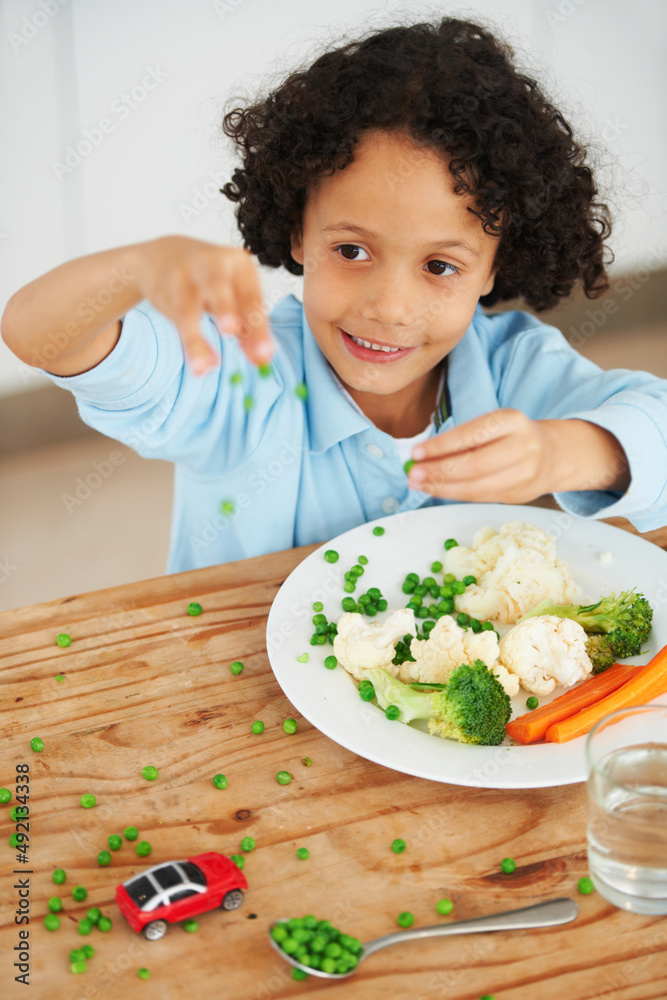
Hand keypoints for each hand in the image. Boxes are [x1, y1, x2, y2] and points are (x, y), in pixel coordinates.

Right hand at [138, 236, 272, 374]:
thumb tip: (261, 360)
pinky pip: (176, 319)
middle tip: (230, 331)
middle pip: (218, 286)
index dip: (258, 327)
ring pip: (188, 308)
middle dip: (224, 308)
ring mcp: (184, 276)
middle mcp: (211, 264)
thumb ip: (248, 327)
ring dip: (195, 338)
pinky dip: (187, 342)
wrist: (165, 255)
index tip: (264, 355)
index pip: (251, 297)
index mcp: (239, 264)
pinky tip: (198, 364)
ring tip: (204, 366)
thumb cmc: (212, 280)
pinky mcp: (165, 291)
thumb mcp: (235, 295)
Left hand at [407, 409, 628, 502]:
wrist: (552, 455)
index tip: (416, 452)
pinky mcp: (519, 494)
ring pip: (477, 486)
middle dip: (438, 471)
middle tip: (413, 474)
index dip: (441, 446)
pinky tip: (438, 490)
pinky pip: (481, 497)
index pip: (471, 435)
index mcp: (512, 421)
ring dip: (443, 488)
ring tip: (420, 484)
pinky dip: (455, 494)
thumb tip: (422, 455)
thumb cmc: (511, 437)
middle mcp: (523, 446)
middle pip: (474, 465)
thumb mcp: (493, 426)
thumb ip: (463, 439)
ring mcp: (524, 473)